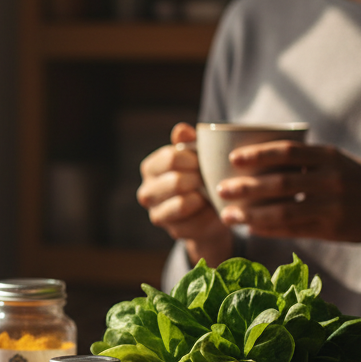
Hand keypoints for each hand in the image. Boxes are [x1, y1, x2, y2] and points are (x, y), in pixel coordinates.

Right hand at [137, 123, 232, 264]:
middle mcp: (147, 192)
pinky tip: (214, 209)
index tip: (206, 162)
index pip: (170, 158)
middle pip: (175, 181)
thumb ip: (188, 142)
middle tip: (212, 179)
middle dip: (199, 180)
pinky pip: (194, 223)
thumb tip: (180, 129)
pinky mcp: (173, 232)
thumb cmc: (202, 176)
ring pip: (181, 204)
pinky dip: (208, 215)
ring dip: (202, 198)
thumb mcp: (197, 156)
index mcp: (150, 168)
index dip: (194, 159)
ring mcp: (157, 214)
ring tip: (211, 193)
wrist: (211, 211)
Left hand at [216, 141, 360, 284]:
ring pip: (284, 211)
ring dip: (251, 214)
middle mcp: (332, 180)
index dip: (259, 154)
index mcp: (330, 157)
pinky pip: (294, 230)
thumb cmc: (357, 180)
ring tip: (228, 216)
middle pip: (280, 183)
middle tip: (219, 190)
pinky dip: (269, 229)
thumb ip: (305, 159)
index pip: (288, 152)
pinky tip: (250, 227)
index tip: (233, 158)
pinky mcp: (332, 230)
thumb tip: (258, 154)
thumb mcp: (338, 161)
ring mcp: (333, 207)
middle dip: (246, 187)